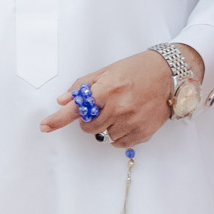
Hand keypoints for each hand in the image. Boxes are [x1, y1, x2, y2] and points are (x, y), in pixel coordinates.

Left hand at [41, 46, 201, 149]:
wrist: (168, 74)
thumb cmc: (136, 70)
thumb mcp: (106, 72)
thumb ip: (83, 86)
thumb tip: (63, 100)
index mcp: (107, 89)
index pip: (77, 108)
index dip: (58, 119)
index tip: (45, 126)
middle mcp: (119, 107)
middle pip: (89, 127)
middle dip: (89, 121)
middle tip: (100, 109)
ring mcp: (133, 121)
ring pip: (105, 136)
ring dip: (106, 127)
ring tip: (120, 111)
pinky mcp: (144, 131)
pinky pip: (120, 143)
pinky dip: (119, 135)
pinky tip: (126, 122)